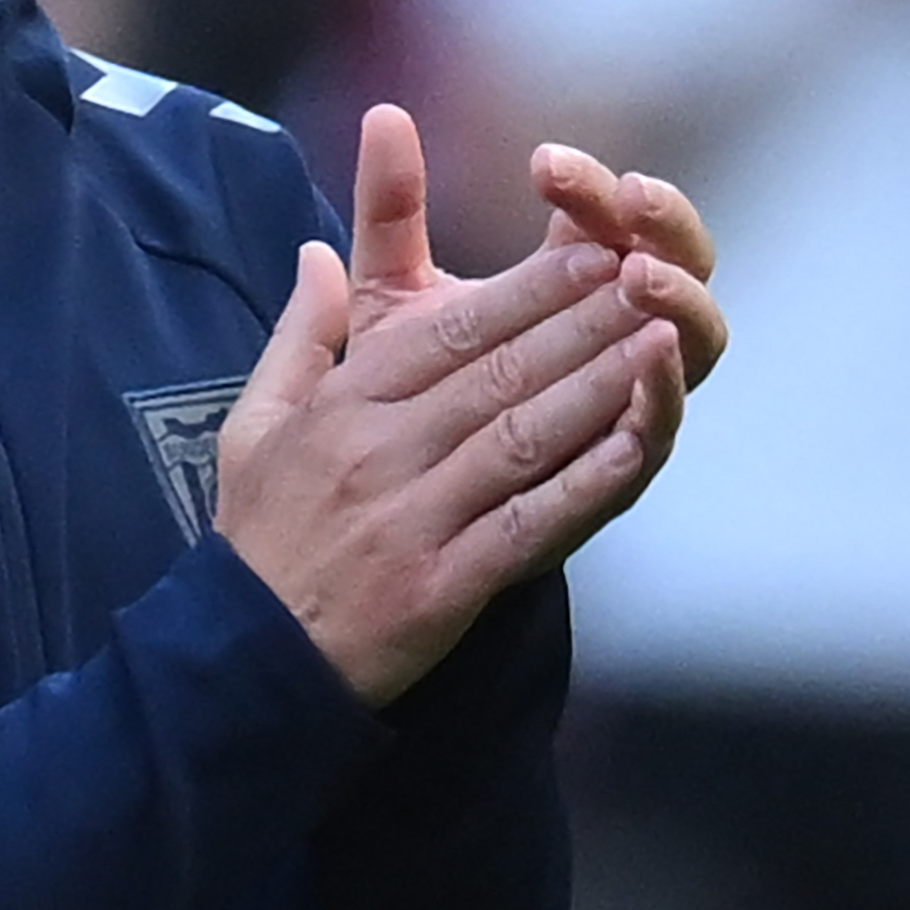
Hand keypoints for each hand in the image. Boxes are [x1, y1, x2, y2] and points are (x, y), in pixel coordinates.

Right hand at [211, 107, 709, 704]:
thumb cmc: (260, 537)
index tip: (594, 251)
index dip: (530, 289)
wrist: (248, 658)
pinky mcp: (442, 584)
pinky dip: (582, 485)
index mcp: (345, 403)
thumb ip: (298, 334)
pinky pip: (525, 525)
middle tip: (651, 278)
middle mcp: (381, 449)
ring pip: (521, 436)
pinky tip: (633, 449)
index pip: (451, 329)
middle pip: (499, 372)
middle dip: (583, 320)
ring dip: (598, 386)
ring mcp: (414, 517)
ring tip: (661, 342)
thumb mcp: (255, 423)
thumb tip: (317, 251)